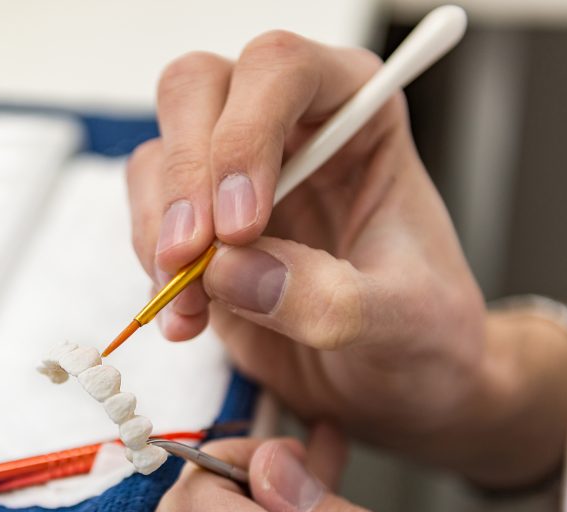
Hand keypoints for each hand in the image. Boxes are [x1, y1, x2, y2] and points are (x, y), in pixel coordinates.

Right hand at [127, 34, 566, 484]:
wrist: (390, 386)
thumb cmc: (420, 336)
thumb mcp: (405, 323)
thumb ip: (331, 297)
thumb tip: (232, 272)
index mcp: (357, 115)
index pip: (283, 70)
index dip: (247, 136)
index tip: (242, 226)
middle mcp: (288, 128)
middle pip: (197, 90)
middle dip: (185, 177)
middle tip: (189, 257)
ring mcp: (233, 176)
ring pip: (158, 156)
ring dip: (158, 232)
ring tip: (192, 307)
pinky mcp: (198, 227)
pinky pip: (146, 221)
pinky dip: (153, 272)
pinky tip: (188, 320)